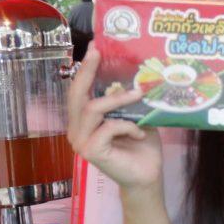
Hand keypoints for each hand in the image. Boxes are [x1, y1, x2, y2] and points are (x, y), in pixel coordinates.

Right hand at [66, 56, 168, 191]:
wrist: (147, 177)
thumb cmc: (141, 146)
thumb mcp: (135, 116)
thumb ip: (127, 100)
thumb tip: (135, 72)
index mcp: (84, 120)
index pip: (79, 91)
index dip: (85, 69)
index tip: (94, 47)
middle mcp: (77, 129)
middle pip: (76, 95)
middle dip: (87, 71)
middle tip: (97, 52)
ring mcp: (80, 141)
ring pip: (92, 109)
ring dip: (118, 100)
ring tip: (138, 95)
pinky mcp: (91, 151)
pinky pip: (107, 127)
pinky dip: (127, 126)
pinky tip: (140, 133)